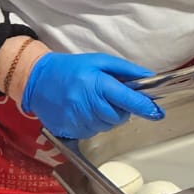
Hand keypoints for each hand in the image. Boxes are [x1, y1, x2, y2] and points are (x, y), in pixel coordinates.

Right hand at [23, 52, 164, 138]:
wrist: (37, 80)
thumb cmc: (71, 69)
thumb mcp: (99, 61)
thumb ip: (126, 70)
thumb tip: (149, 78)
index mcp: (96, 83)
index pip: (127, 98)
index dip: (144, 106)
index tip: (157, 112)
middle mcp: (87, 103)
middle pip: (119, 117)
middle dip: (121, 109)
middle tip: (111, 97)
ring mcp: (77, 119)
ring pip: (106, 126)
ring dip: (107, 117)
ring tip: (94, 102)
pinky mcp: (69, 130)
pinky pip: (92, 132)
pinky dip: (94, 123)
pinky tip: (84, 111)